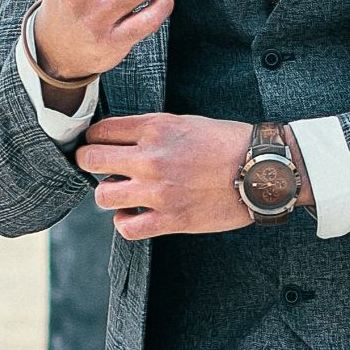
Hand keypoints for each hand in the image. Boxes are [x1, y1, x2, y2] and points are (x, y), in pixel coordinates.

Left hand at [75, 114, 269, 239]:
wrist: (261, 170)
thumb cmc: (228, 143)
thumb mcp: (186, 122)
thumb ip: (152, 129)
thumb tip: (122, 139)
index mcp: (155, 128)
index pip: (100, 131)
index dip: (94, 139)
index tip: (98, 145)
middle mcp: (151, 158)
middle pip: (91, 159)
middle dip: (89, 162)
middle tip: (97, 167)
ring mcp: (158, 191)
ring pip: (103, 196)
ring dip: (108, 194)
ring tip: (120, 193)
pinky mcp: (170, 220)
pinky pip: (126, 228)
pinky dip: (123, 222)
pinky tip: (132, 215)